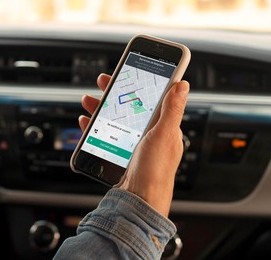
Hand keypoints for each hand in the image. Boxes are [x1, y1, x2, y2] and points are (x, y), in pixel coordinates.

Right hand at [78, 74, 189, 216]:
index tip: (128, 69)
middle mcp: (150, 134)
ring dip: (101, 107)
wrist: (139, 201)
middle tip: (103, 80)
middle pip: (130, 106)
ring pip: (115, 119)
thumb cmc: (156, 172)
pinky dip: (95, 126)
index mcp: (164, 127)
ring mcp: (134, 144)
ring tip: (89, 101)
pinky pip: (105, 134)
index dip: (140, 82)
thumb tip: (183, 84)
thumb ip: (172, 109)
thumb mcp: (165, 135)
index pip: (152, 97)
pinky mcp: (120, 154)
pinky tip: (87, 123)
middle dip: (115, 92)